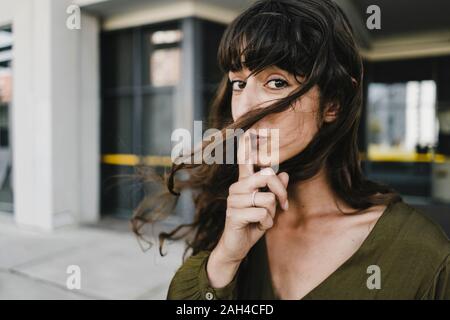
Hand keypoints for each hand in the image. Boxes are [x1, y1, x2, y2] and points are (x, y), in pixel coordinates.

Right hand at [207, 131, 288, 287]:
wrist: (237, 246)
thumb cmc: (253, 223)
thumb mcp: (268, 207)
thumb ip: (275, 191)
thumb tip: (285, 174)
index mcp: (244, 182)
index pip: (244, 160)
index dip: (247, 145)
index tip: (249, 129)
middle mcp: (237, 187)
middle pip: (267, 176)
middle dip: (281, 192)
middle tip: (283, 206)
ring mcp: (234, 200)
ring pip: (267, 198)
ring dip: (272, 214)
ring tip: (264, 220)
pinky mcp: (234, 214)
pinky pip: (262, 214)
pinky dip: (266, 224)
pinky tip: (258, 227)